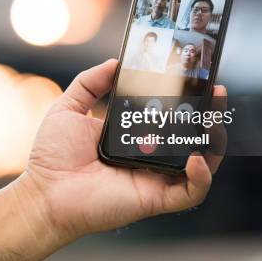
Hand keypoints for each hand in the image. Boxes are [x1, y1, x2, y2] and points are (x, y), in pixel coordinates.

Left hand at [20, 58, 225, 241]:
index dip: (184, 98)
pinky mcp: (155, 198)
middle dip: (209, 114)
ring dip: (214, 142)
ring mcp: (154, 177)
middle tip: (216, 93)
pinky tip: (195, 158)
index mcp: (131, 135)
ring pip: (200, 163)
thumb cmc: (52, 155)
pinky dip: (201, 177)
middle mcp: (147, 155)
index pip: (166, 115)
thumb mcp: (69, 108)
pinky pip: (190, 192)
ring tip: (215, 120)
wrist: (44, 192)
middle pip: (189, 136)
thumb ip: (89, 82)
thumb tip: (115, 62)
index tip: (194, 77)